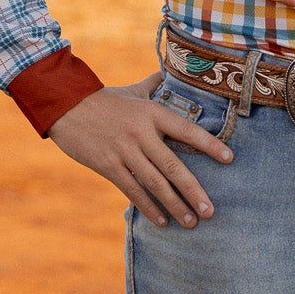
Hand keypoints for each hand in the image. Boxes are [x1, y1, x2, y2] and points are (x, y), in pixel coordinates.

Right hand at [47, 72, 233, 227]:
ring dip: (175, 205)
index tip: (229, 159)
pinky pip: (133, 191)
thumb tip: (170, 72)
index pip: (187, 131)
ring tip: (191, 221)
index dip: (210, 145)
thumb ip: (154, 84)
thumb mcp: (132, 90)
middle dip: (194, 191)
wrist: (65, 106)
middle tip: (210, 211)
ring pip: (155, 183)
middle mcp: (142, 133)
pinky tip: (162, 221)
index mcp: (152, 113)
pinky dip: (148, 208)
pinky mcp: (108, 166)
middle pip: (173, 166)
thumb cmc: (103, 98)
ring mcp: (124, 151)